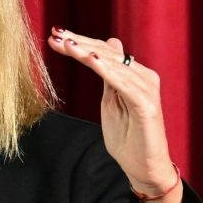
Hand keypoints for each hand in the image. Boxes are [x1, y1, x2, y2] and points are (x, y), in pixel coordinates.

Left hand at [47, 27, 182, 202]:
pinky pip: (123, 83)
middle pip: (106, 53)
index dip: (80, 41)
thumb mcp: (110, 100)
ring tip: (68, 44)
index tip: (55, 34)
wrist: (144, 169)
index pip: (103, 51)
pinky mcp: (146, 105)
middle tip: (56, 34)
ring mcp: (146, 89)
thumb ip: (107, 74)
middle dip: (79, 42)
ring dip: (87, 52)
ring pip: (112, 64)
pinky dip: (106, 70)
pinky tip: (90, 60)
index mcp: (133, 74)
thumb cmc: (127, 136)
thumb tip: (106, 45)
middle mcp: (143, 76)